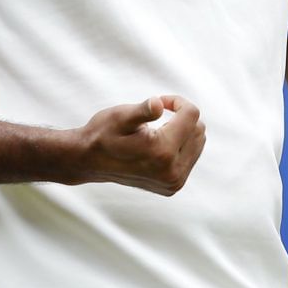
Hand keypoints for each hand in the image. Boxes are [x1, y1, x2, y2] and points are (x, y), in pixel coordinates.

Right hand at [72, 95, 205, 195]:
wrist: (89, 161)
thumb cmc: (103, 133)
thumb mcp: (120, 116)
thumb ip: (142, 111)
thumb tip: (158, 104)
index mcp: (162, 152)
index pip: (192, 115)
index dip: (177, 102)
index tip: (160, 101)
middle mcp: (172, 172)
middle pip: (198, 129)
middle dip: (182, 116)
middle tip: (157, 114)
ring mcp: (173, 182)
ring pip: (198, 143)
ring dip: (183, 130)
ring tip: (157, 130)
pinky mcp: (172, 186)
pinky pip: (190, 157)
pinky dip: (180, 145)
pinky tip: (159, 144)